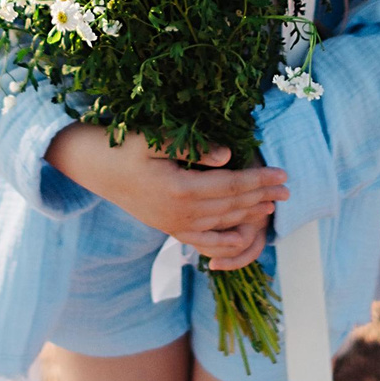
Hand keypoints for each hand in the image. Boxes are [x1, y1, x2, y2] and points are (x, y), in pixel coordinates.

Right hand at [46, 124, 286, 262]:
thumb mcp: (153, 138)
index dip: (259, 179)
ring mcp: (173, 225)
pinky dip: (224, 242)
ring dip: (249, 214)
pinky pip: (202, 241)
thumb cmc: (121, 145)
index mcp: (179, 189)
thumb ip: (192, 147)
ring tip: (272, 206)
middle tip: (288, 189)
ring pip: (222, 223)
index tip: (283, 173)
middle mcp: (179, 214)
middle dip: (262, 196)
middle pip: (231, 205)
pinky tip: (241, 238)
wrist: (91, 167)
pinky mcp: (167, 229)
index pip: (231, 184)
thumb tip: (228, 156)